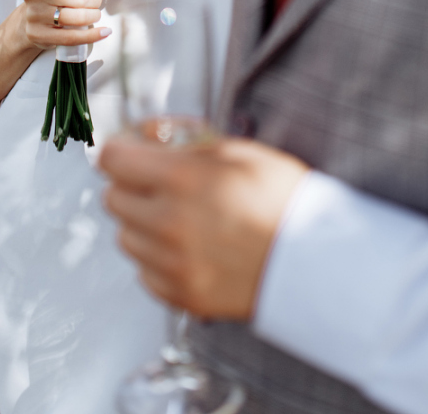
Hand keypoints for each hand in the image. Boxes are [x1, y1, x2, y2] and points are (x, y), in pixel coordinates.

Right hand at [20, 0, 115, 49]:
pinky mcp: (37, 34)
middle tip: (96, 0)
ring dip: (93, 16)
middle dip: (94, 0)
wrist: (32, 17)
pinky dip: (91, 36)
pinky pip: (70, 37)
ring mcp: (33, 14)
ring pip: (74, 17)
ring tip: (95, 13)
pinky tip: (103, 32)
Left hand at [99, 134, 308, 319]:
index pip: (113, 159)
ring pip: (125, 236)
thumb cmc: (284, 202)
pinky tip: (187, 245)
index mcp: (182, 180)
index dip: (119, 149)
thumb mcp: (238, 150)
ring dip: (142, 222)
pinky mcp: (181, 294)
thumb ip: (185, 140)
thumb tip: (146, 134)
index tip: (126, 150)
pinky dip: (157, 258)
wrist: (314, 260)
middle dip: (131, 184)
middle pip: (113, 197)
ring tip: (179, 215)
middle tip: (159, 181)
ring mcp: (172, 263)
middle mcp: (169, 223)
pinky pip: (143, 271)